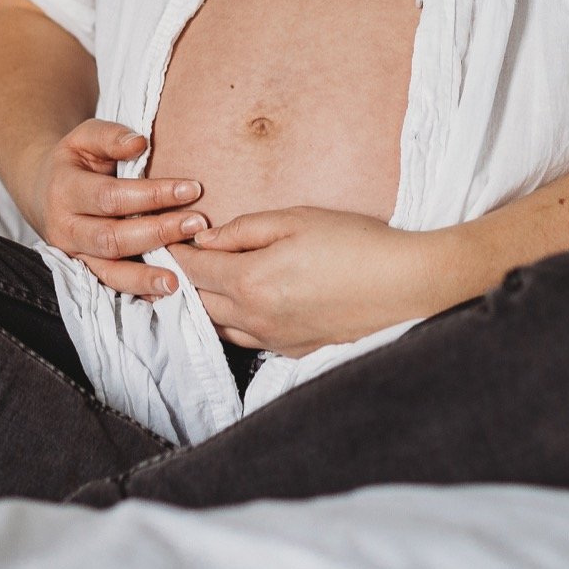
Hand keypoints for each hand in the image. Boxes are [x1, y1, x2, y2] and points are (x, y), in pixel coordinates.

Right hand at [24, 120, 206, 298]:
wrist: (42, 190)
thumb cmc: (74, 160)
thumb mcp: (84, 137)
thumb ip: (110, 136)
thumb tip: (140, 143)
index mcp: (64, 189)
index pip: (110, 196)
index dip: (151, 195)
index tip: (191, 189)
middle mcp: (64, 228)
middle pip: (111, 237)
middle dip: (157, 232)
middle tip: (196, 224)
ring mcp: (72, 255)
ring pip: (108, 272)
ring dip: (145, 276)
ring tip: (179, 279)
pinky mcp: (83, 272)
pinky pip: (109, 287)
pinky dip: (136, 292)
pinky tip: (163, 293)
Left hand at [176, 207, 461, 359]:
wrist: (403, 282)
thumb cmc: (354, 241)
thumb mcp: (296, 218)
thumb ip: (244, 230)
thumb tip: (205, 240)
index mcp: (251, 281)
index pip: (193, 270)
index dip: (174, 253)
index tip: (164, 239)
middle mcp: (256, 318)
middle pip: (199, 301)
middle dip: (185, 279)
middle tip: (179, 257)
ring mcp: (275, 339)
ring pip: (220, 326)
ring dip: (208, 303)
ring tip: (208, 280)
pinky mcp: (294, 350)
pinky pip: (248, 339)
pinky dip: (236, 322)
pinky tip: (245, 303)